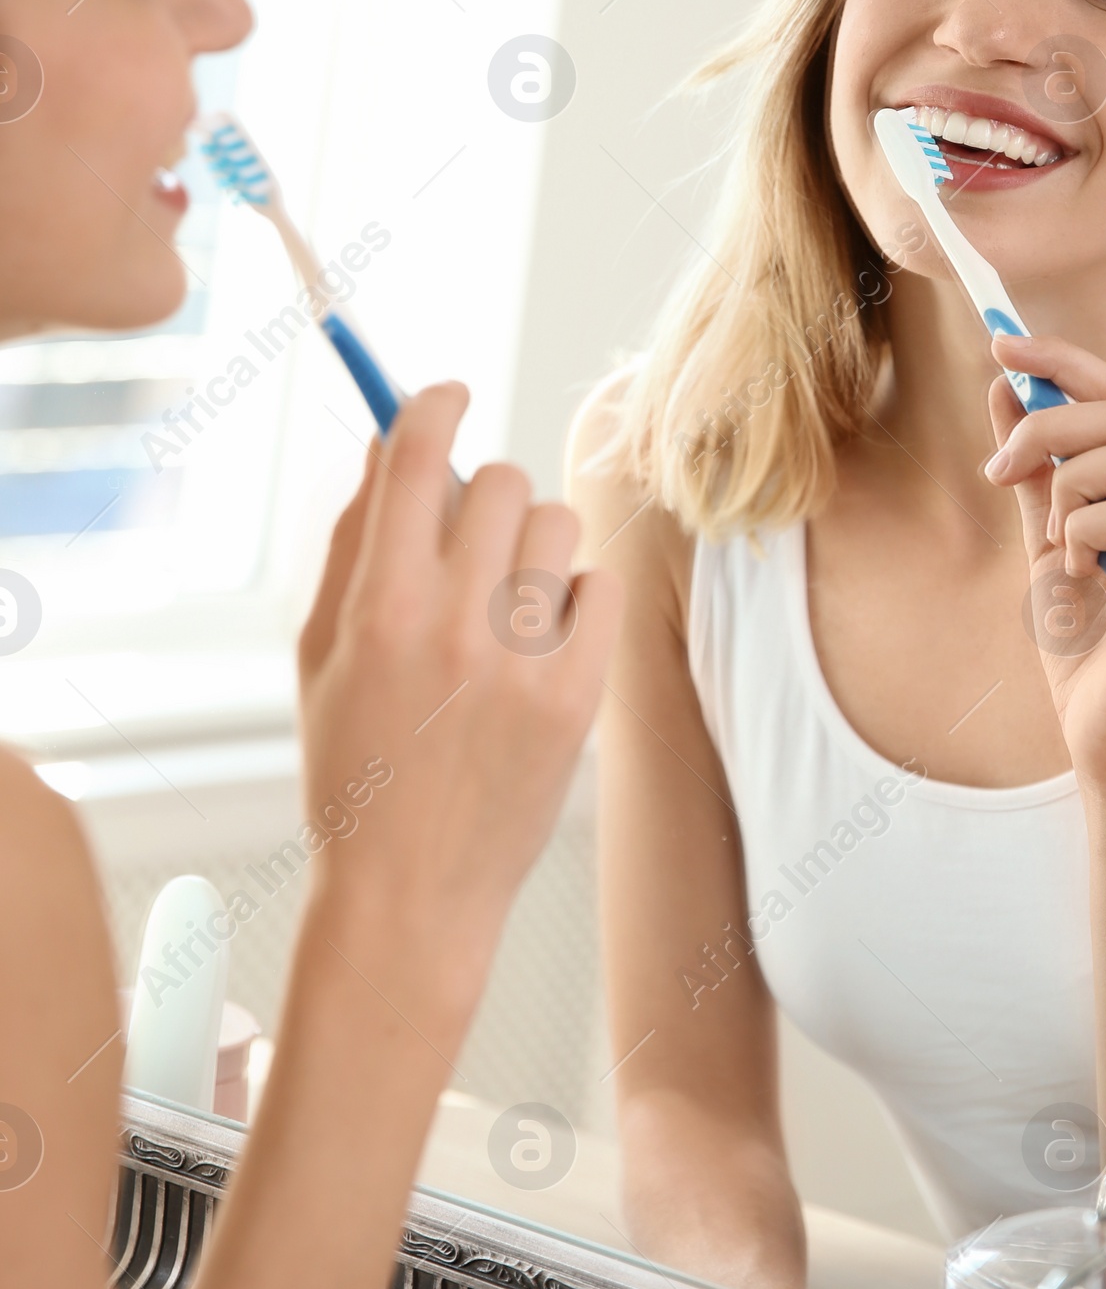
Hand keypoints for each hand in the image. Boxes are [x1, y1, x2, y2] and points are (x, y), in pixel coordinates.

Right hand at [297, 385, 621, 988]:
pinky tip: (545, 644)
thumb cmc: (355, 767)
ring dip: (534, 547)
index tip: (449, 395)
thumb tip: (383, 444)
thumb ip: (352, 542)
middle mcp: (452, 624)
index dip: (435, 404)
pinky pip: (601, 590)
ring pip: (557, 527)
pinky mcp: (578, 699)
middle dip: (485, 495)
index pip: (415, 455)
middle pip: (500, 482)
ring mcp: (522, 663)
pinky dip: (576, 604)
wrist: (409, 893)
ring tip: (509, 603)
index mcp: (378, 606)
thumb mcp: (320, 653)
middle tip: (473, 540)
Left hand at [983, 336, 1105, 794]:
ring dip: (1065, 487)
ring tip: (1054, 544)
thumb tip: (1006, 388)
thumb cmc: (1085, 652)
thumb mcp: (1045, 542)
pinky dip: (1082, 532)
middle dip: (1048, 420)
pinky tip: (1078, 576)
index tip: (1000, 341)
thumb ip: (1032, 472)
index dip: (1064, 360)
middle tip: (996, 469)